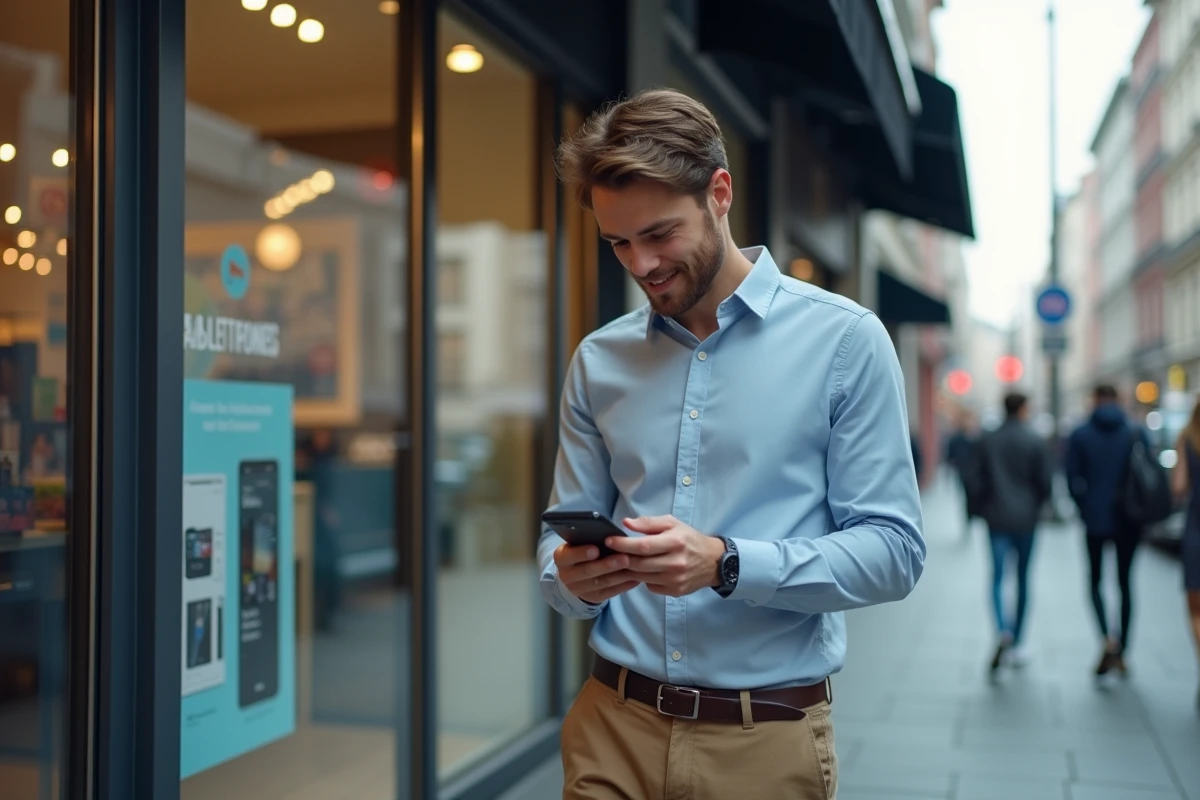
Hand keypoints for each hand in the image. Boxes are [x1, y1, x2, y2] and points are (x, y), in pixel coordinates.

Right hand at [554, 544, 639, 604]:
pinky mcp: (593, 598)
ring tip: (634, 566)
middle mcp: (567, 576)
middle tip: (624, 558)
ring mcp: (579, 589)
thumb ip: (589, 537)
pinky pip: (610, 592)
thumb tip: (608, 535)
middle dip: (607, 565)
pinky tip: (636, 578)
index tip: (596, 549)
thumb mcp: (579, 542)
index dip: (581, 553)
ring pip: (601, 582)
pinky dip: (624, 585)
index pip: (569, 555)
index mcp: (561, 557)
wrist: (576, 573)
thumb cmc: (582, 550)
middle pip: (587, 571)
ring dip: (619, 575)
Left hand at [607, 515, 725, 596]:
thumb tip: (626, 523)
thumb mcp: (672, 524)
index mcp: (675, 542)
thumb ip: (648, 523)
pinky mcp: (675, 591)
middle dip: (621, 558)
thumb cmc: (689, 539)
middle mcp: (676, 563)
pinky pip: (650, 586)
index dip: (623, 544)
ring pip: (642, 577)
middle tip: (610, 553)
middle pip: (639, 564)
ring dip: (630, 570)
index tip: (609, 541)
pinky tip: (643, 571)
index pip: (643, 546)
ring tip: (623, 561)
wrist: (713, 561)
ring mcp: (676, 580)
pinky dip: (643, 579)